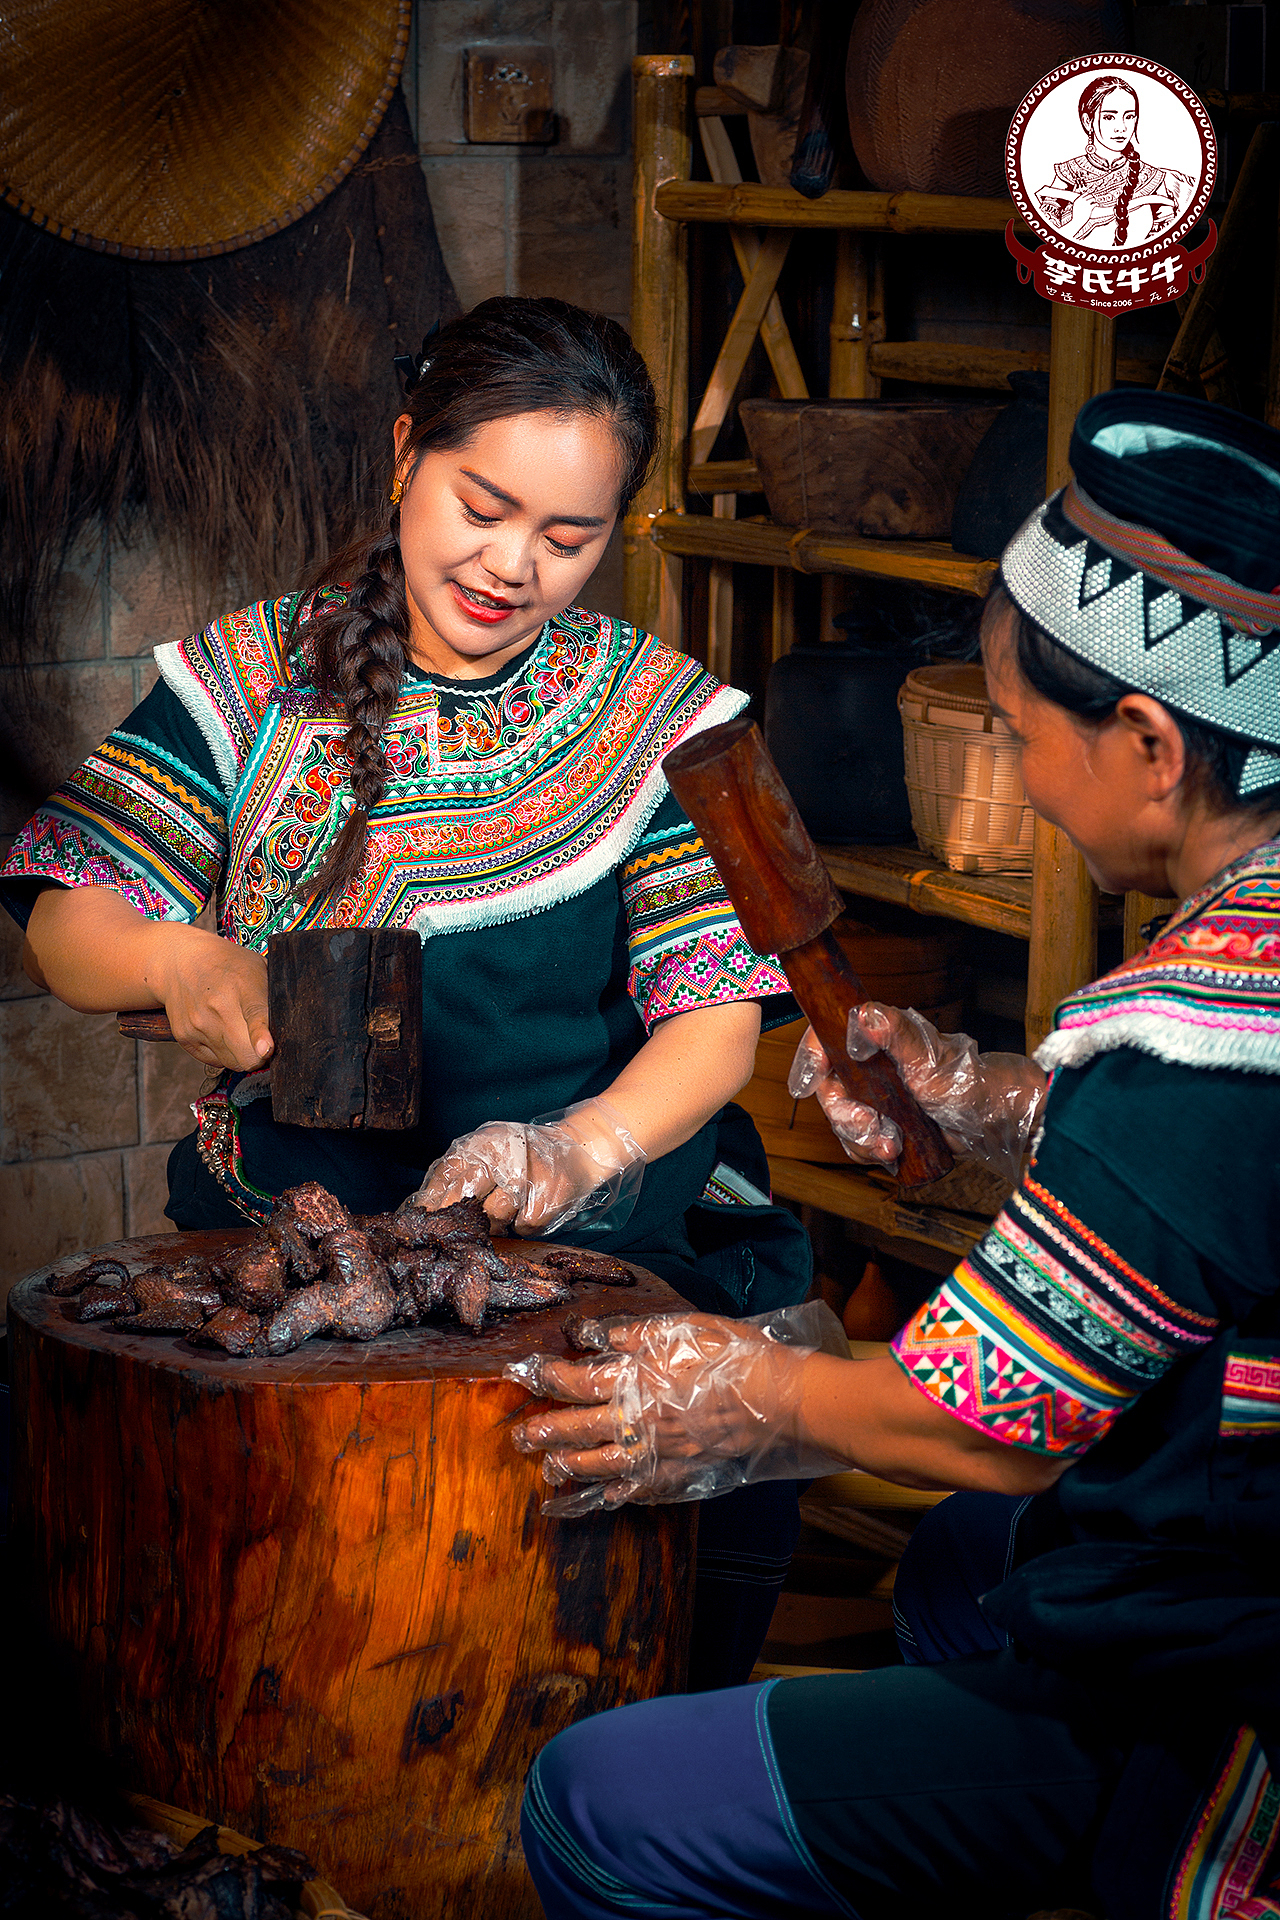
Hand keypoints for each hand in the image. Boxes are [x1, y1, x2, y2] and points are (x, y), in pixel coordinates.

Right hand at [147, 924, 271, 1071]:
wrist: (180, 961)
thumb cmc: (228, 965)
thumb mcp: (258, 968)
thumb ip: (274, 998)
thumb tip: (292, 1029)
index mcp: (242, 984)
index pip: (255, 1015)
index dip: (261, 1036)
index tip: (266, 1048)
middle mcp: (217, 1006)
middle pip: (246, 1056)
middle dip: (261, 1056)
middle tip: (265, 1043)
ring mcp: (198, 1024)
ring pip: (233, 1063)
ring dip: (243, 1055)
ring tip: (241, 1031)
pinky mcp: (184, 1036)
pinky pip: (214, 1061)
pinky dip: (223, 1053)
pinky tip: (222, 1031)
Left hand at [416, 1097, 645, 1234]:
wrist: (580, 1149)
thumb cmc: (528, 1155)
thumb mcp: (494, 1150)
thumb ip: (464, 1170)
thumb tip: (427, 1206)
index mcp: (487, 1142)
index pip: (450, 1171)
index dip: (434, 1197)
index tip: (425, 1216)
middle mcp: (506, 1157)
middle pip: (468, 1195)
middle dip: (461, 1214)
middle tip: (459, 1224)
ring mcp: (528, 1179)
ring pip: (494, 1216)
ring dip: (496, 1221)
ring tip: (507, 1209)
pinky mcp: (547, 1200)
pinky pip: (522, 1226)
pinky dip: (523, 1224)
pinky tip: (530, 1209)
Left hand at [504, 1300, 850, 1512]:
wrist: (776, 1400)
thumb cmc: (731, 1355)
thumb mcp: (681, 1330)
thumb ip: (633, 1334)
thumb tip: (592, 1335)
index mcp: (634, 1381)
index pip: (577, 1382)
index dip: (547, 1378)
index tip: (525, 1374)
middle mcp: (636, 1422)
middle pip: (578, 1429)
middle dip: (545, 1432)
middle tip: (520, 1436)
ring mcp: (656, 1454)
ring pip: (601, 1465)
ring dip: (571, 1467)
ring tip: (550, 1468)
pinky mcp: (677, 1474)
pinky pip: (637, 1490)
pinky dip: (614, 1496)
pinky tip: (602, 1498)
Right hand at [788, 1002, 1045, 1184]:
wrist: (990, 1118)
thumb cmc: (965, 1079)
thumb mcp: (927, 1057)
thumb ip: (896, 1033)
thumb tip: (863, 1014)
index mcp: (876, 1040)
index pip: (826, 1041)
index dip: (810, 1059)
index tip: (806, 1084)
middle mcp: (869, 1066)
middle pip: (831, 1090)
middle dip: (846, 1115)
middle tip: (871, 1127)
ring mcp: (874, 1096)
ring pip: (842, 1121)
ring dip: (861, 1139)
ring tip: (893, 1144)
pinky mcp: (882, 1123)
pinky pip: (858, 1142)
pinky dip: (871, 1151)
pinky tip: (894, 1151)